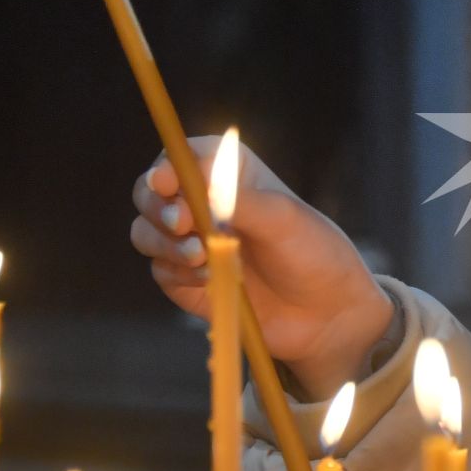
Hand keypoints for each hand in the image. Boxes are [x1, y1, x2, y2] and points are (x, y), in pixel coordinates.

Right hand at [129, 136, 393, 396]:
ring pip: (145, 232)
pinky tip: (209, 278)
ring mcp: (192, 241)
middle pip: (148, 192)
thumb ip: (240, 200)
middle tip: (183, 224)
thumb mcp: (282, 219)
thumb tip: (201, 187)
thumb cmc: (313, 253)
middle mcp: (204, 203)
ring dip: (165, 242)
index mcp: (230, 173)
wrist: (325, 314)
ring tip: (201, 254)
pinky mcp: (186, 279)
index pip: (180, 156)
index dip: (166, 167)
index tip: (168, 183)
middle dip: (157, 207)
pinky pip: (160, 270)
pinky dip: (178, 272)